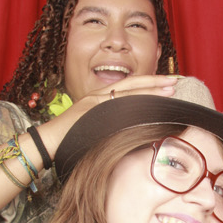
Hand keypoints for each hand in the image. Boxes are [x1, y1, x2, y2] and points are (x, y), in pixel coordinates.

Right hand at [36, 72, 180, 153]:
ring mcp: (94, 101)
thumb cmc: (69, 138)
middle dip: (154, 81)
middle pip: (131, 83)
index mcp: (99, 98)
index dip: (148, 83)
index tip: (167, 83)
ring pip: (127, 92)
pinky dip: (134, 103)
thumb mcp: (93, 127)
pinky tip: (148, 104)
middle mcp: (98, 95)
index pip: (128, 86)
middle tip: (175, 81)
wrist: (47, 141)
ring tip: (169, 89)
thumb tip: (129, 129)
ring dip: (149, 90)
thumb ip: (108, 123)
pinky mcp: (90, 110)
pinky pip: (116, 104)